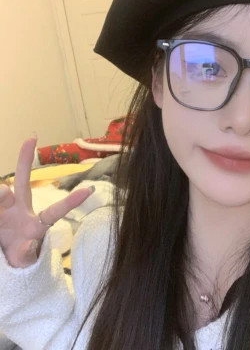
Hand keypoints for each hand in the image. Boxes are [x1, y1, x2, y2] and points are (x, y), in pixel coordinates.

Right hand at [0, 136, 94, 267]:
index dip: (71, 202)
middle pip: (23, 182)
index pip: (55, 211)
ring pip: (2, 191)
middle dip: (25, 160)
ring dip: (1, 192)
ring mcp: (3, 208)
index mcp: (35, 223)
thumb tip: (28, 245)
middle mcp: (20, 209)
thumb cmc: (18, 254)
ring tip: (4, 195)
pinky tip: (1, 206)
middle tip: (31, 140)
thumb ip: (26, 254)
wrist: (0, 254)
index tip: (90, 190)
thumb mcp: (23, 259)